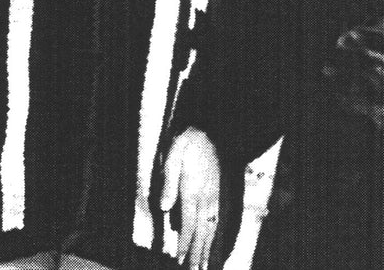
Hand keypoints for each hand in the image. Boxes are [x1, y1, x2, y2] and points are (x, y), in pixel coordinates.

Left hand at [160, 128, 219, 268]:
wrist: (213, 128)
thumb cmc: (188, 140)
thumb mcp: (172, 153)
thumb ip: (168, 180)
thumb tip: (163, 207)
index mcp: (192, 188)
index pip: (187, 223)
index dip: (184, 243)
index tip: (181, 260)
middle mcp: (206, 196)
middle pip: (201, 231)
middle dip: (197, 253)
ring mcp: (215, 196)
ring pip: (211, 228)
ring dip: (207, 248)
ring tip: (203, 266)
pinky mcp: (220, 193)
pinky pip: (219, 219)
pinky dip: (217, 236)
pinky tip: (214, 245)